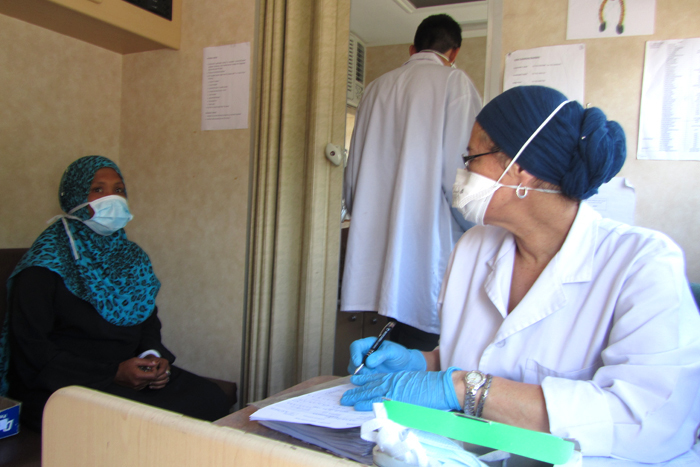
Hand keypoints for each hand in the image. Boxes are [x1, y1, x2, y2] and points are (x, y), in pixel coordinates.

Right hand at [115, 357, 170, 389]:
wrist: (115, 374)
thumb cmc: (125, 366)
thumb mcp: (135, 360)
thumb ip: (146, 362)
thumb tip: (156, 363)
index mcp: (138, 376)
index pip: (154, 375)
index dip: (155, 370)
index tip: (152, 366)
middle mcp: (138, 383)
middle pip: (152, 379)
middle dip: (152, 373)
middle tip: (148, 368)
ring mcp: (136, 387)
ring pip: (148, 382)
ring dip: (148, 377)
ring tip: (143, 371)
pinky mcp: (135, 389)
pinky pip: (144, 385)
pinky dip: (144, 380)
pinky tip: (140, 376)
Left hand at [144, 356, 170, 389]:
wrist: (148, 364)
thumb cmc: (148, 362)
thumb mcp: (147, 360)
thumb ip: (150, 362)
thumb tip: (154, 364)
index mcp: (164, 362)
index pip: (163, 369)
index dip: (156, 373)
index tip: (149, 375)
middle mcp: (167, 368)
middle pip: (165, 375)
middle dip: (156, 378)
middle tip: (149, 379)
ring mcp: (167, 374)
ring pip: (165, 381)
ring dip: (156, 383)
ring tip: (149, 383)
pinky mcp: (165, 379)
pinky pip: (163, 385)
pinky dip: (157, 386)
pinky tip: (150, 386)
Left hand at [340, 368, 461, 410]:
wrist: (440, 385)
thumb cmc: (431, 386)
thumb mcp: (413, 383)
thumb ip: (403, 388)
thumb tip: (396, 396)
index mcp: (397, 377)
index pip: (377, 377)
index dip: (365, 379)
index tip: (355, 379)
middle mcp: (392, 382)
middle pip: (370, 385)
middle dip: (357, 390)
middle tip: (345, 394)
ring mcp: (393, 390)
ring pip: (370, 392)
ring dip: (357, 397)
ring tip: (345, 399)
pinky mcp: (395, 399)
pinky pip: (378, 401)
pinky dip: (367, 403)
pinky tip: (358, 406)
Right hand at [347, 337, 426, 374]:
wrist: (406, 367)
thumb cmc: (400, 355)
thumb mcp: (393, 352)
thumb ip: (381, 355)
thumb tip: (368, 362)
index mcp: (369, 344)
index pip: (355, 346)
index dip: (354, 354)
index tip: (358, 363)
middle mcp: (364, 354)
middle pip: (352, 359)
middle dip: (358, 367)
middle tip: (369, 372)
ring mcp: (365, 365)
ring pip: (354, 370)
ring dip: (361, 374)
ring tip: (375, 374)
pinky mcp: (367, 374)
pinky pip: (360, 378)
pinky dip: (364, 380)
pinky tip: (375, 379)